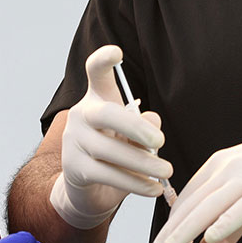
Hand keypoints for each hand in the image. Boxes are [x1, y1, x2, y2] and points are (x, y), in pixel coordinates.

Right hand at [49, 45, 171, 228]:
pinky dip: (135, 183)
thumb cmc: (116, 152)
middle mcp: (82, 115)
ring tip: (166, 170)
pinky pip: (109, 175)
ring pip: (110, 150)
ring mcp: (74, 142)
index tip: (117, 53)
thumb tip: (154, 123)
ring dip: (143, 163)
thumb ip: (145, 126)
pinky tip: (154, 187)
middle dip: (135, 128)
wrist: (88, 190)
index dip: (103, 60)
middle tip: (160, 142)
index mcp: (97, 98)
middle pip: (107, 114)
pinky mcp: (76, 169)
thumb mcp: (134, 136)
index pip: (95, 72)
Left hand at [146, 111, 241, 242]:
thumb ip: (231, 213)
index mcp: (218, 164)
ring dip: (186, 232)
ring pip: (209, 206)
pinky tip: (210, 238)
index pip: (186, 199)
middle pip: (191, 204)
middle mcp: (227, 166)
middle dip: (169, 233)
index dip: (170, 226)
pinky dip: (225, 222)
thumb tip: (212, 240)